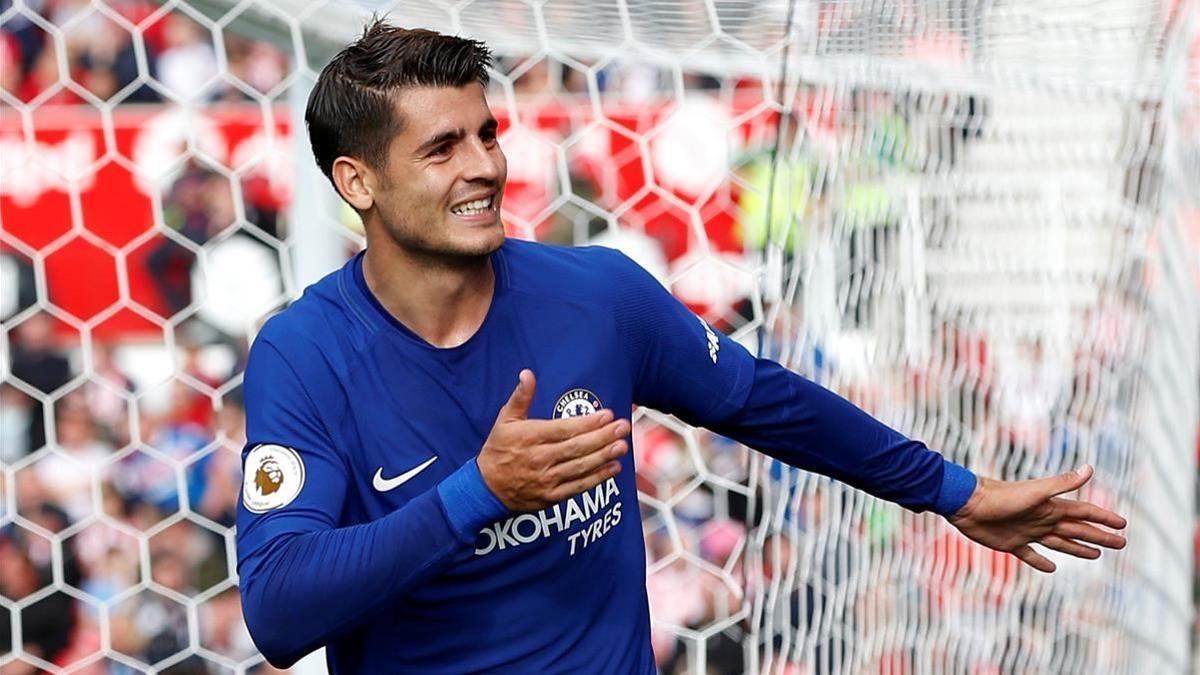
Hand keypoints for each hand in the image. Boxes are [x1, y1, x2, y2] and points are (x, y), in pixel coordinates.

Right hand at [477, 369, 628, 511]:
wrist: (486, 489)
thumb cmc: (498, 450)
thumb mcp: (505, 420)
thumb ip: (520, 397)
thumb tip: (528, 374)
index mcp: (531, 437)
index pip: (564, 429)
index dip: (588, 423)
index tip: (607, 414)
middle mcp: (540, 459)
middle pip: (577, 447)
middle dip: (603, 437)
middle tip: (623, 427)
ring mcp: (547, 480)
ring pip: (580, 467)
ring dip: (604, 456)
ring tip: (622, 445)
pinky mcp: (551, 497)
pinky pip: (578, 487)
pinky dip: (597, 478)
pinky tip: (613, 467)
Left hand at [947, 465, 1126, 572]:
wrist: (966, 504)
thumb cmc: (1000, 496)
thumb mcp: (1036, 491)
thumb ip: (1062, 483)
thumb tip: (1090, 468)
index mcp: (1051, 507)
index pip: (1084, 513)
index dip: (1103, 518)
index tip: (1123, 524)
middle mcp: (1042, 519)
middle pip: (1077, 530)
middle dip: (1099, 536)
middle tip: (1121, 543)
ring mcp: (1028, 532)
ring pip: (1060, 542)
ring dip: (1078, 548)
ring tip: (1096, 554)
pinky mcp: (1011, 544)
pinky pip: (1031, 555)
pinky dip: (1042, 562)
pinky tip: (1052, 568)